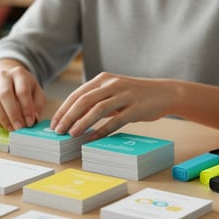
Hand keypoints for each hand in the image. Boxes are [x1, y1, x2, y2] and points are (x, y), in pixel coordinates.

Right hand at [0, 59, 45, 130]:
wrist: (9, 80)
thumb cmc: (26, 88)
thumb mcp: (37, 92)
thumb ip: (38, 105)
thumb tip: (33, 118)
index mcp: (19, 74)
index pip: (22, 91)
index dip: (26, 108)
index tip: (30, 121)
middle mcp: (4, 76)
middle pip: (5, 95)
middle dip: (13, 114)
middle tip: (19, 127)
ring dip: (3, 118)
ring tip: (12, 128)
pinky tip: (5, 125)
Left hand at [50, 72, 177, 139]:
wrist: (164, 93)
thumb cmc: (135, 95)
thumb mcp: (114, 92)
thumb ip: (97, 100)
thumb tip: (74, 116)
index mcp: (104, 79)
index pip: (77, 94)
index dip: (64, 109)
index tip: (54, 122)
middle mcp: (112, 85)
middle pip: (84, 100)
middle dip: (68, 116)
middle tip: (58, 130)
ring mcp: (124, 95)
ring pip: (98, 109)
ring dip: (82, 122)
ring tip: (72, 134)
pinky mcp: (135, 108)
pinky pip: (116, 120)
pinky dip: (102, 130)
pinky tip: (93, 138)